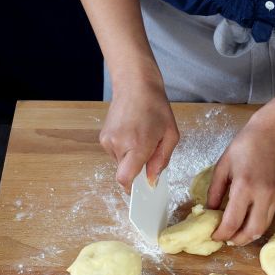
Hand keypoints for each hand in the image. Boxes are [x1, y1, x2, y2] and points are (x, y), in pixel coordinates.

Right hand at [99, 76, 179, 192]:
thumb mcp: (171, 135)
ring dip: (131, 159)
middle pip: (124, 173)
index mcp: (137, 145)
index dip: (133, 188)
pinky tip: (132, 135)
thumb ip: (162, 160)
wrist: (135, 86)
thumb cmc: (156, 108)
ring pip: (120, 164)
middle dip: (137, 170)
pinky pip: (115, 154)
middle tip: (149, 154)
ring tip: (141, 139)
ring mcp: (108, 141)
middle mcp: (118, 145)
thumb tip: (152, 180)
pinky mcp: (103, 138)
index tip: (142, 187)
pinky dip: (125, 151)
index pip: (125, 179)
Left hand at [208, 119, 274, 245]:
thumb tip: (209, 212)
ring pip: (263, 228)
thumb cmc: (244, 145)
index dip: (221, 234)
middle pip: (251, 232)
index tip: (213, 235)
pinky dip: (256, 223)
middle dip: (237, 240)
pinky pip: (268, 217)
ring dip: (248, 235)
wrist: (273, 134)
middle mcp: (262, 195)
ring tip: (235, 232)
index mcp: (244, 186)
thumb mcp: (222, 166)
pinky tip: (246, 219)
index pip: (232, 222)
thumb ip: (215, 192)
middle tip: (225, 239)